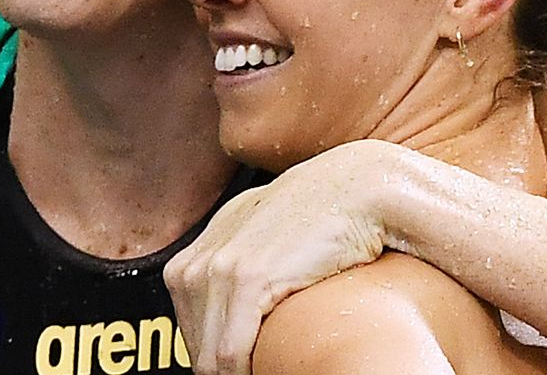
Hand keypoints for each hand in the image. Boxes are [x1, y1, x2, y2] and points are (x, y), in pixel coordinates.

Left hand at [165, 140, 399, 374]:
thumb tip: (246, 309)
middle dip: (227, 369)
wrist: (355, 189)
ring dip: (241, 374)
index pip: (191, 332)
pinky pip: (231, 353)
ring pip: (211, 360)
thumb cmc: (321, 218)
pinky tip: (277, 370)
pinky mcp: (248, 278)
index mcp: (195, 258)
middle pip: (198, 350)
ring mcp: (219, 269)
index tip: (248, 366)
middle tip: (266, 370)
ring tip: (273, 370)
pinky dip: (249, 373)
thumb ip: (244, 263)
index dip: (218, 357)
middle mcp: (197, 263)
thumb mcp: (264, 238)